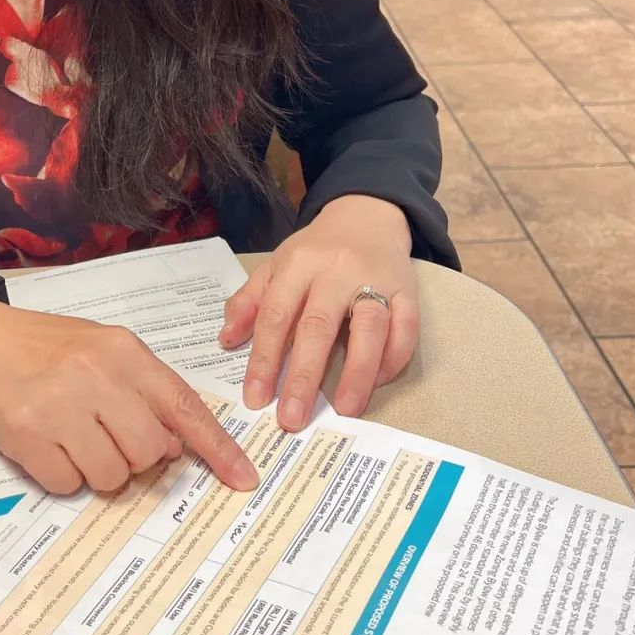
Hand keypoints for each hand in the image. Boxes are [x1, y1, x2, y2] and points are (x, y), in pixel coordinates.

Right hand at [0, 297, 257, 496]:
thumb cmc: (51, 348)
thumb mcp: (105, 351)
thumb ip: (144, 390)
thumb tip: (174, 447)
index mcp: (124, 352)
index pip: (183, 405)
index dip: (217, 447)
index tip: (244, 478)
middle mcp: (95, 376)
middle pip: (148, 452)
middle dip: (135, 457)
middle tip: (108, 436)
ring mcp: (59, 407)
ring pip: (110, 476)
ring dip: (97, 469)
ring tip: (75, 437)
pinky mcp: (27, 436)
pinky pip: (68, 484)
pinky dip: (63, 475)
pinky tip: (49, 444)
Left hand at [220, 195, 417, 428]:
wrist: (366, 216)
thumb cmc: (316, 251)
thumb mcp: (276, 265)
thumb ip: (250, 301)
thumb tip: (226, 340)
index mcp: (299, 264)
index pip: (276, 316)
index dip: (264, 359)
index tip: (256, 399)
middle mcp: (337, 271)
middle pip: (319, 326)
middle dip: (304, 376)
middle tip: (292, 418)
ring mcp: (376, 279)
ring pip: (369, 328)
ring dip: (357, 372)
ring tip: (344, 410)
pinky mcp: (408, 290)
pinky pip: (406, 329)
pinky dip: (393, 359)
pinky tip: (376, 384)